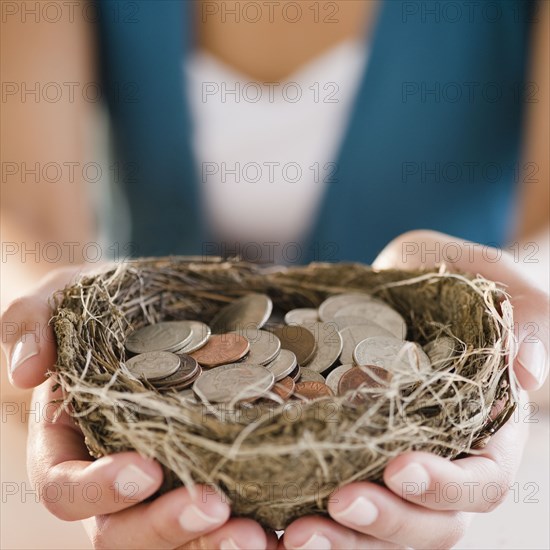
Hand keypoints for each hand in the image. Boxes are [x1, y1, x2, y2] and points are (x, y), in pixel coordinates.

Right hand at [1, 266, 276, 548]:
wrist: (150, 307)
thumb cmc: (102, 305)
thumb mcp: (62, 296)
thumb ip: (33, 322)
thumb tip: (28, 372)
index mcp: (69, 444)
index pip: (66, 486)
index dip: (98, 488)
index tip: (143, 468)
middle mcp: (112, 476)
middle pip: (123, 531)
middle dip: (165, 527)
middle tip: (215, 507)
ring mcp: (162, 481)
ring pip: (174, 537)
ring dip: (210, 544)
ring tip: (256, 532)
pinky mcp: (206, 470)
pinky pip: (221, 514)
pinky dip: (247, 524)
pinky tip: (280, 522)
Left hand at [282, 230, 547, 548]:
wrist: (406, 279)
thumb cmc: (454, 274)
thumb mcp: (489, 275)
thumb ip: (523, 314)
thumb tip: (529, 372)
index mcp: (489, 428)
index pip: (482, 479)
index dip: (446, 485)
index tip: (398, 467)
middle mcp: (448, 458)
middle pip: (432, 521)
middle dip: (389, 521)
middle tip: (338, 506)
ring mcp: (399, 463)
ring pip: (386, 529)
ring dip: (346, 541)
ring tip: (298, 533)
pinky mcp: (356, 457)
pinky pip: (342, 505)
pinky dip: (317, 520)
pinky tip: (281, 523)